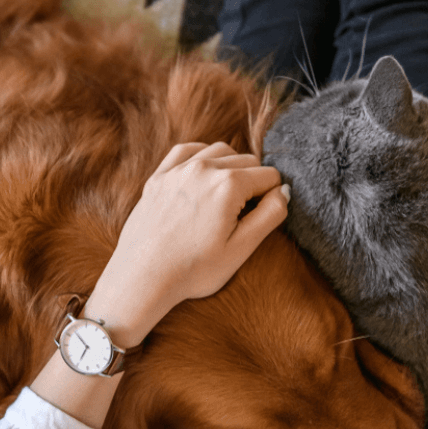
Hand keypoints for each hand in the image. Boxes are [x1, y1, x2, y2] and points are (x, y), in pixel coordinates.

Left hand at [111, 141, 289, 309]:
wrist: (143, 278)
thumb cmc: (193, 269)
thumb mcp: (242, 248)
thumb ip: (270, 215)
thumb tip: (284, 190)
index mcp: (229, 185)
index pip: (270, 176)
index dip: (272, 197)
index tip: (260, 218)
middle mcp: (204, 168)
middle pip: (247, 161)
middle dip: (253, 182)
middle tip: (243, 215)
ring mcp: (178, 170)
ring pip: (220, 151)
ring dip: (231, 167)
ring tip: (227, 197)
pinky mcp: (159, 176)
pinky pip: (188, 150)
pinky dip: (202, 157)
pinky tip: (204, 175)